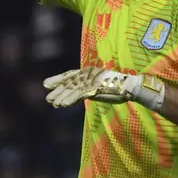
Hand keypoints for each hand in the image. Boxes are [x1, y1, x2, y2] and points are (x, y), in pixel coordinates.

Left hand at [43, 67, 165, 110]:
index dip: (58, 79)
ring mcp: (91, 81)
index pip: (70, 75)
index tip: (46, 84)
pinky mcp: (95, 88)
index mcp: (89, 72)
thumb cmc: (116, 88)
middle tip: (47, 97)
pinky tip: (62, 105)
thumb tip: (79, 94)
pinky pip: (80, 94)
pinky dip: (70, 99)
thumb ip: (88, 89)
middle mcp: (88, 75)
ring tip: (51, 102)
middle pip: (69, 82)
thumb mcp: (99, 88)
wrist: (130, 87)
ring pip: (72, 89)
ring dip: (61, 96)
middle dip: (58, 89)